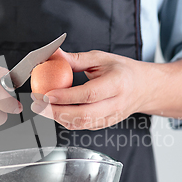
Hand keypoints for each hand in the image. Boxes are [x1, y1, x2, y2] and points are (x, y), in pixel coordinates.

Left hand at [30, 50, 181, 129]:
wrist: (144, 88)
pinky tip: (55, 111)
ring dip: (58, 118)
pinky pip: (83, 127)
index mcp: (117, 84)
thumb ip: (76, 59)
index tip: (46, 93)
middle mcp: (116, 104)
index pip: (89, 93)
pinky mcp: (105, 124)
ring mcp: (111, 117)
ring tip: (42, 107)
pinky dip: (66, 121)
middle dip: (56, 111)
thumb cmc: (122, 71)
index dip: (66, 96)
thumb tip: (53, 55)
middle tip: (37, 104)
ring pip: (82, 124)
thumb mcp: (101, 58)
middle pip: (84, 114)